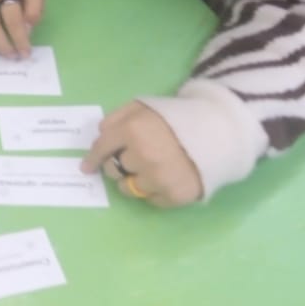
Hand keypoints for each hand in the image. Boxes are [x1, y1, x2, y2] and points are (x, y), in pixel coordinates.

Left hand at [81, 101, 203, 207]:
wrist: (218, 131)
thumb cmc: (176, 116)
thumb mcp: (144, 105)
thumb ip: (118, 118)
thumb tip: (100, 135)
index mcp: (132, 130)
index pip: (103, 148)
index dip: (93, 158)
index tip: (86, 168)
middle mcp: (142, 156)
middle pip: (113, 170)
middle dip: (117, 165)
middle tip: (130, 160)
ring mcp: (158, 178)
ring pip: (129, 188)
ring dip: (133, 180)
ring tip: (149, 169)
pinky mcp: (173, 195)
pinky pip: (150, 200)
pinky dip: (153, 191)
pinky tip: (165, 178)